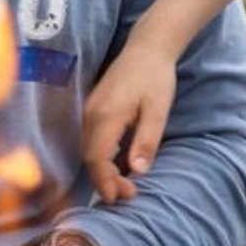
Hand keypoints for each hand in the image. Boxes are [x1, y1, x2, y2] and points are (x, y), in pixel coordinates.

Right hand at [83, 39, 177, 202]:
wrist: (147, 47)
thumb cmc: (155, 77)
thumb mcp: (158, 110)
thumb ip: (147, 140)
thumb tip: (138, 171)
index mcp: (106, 115)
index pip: (96, 158)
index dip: (105, 182)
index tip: (121, 198)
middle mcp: (91, 113)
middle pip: (89, 156)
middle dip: (104, 180)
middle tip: (128, 193)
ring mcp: (89, 109)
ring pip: (88, 148)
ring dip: (102, 169)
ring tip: (124, 182)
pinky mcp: (93, 106)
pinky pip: (91, 138)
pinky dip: (101, 155)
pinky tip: (118, 162)